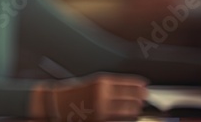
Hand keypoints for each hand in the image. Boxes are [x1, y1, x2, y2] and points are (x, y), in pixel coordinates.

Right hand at [31, 73, 147, 120]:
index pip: (128, 82)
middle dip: (139, 97)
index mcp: (101, 82)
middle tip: (144, 97)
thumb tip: (129, 89)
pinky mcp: (100, 119)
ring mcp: (103, 109)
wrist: (56, 103)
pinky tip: (129, 116)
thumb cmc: (72, 93)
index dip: (139, 85)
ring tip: (137, 107)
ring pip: (129, 110)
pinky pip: (120, 119)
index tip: (144, 86)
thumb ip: (110, 86)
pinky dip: (127, 118)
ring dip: (135, 109)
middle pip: (132, 97)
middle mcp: (104, 94)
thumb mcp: (92, 83)